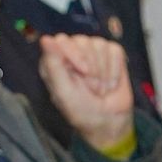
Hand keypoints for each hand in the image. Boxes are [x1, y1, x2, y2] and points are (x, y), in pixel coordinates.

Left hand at [39, 34, 134, 151]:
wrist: (109, 123)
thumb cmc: (82, 111)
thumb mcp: (64, 92)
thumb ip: (53, 65)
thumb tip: (45, 39)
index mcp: (55, 60)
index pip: (62, 41)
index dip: (76, 55)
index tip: (84, 72)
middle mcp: (73, 51)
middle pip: (83, 42)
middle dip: (91, 69)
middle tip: (91, 88)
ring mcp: (93, 50)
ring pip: (100, 46)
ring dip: (103, 73)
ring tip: (99, 88)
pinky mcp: (111, 54)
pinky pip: (115, 51)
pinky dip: (115, 70)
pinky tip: (110, 83)